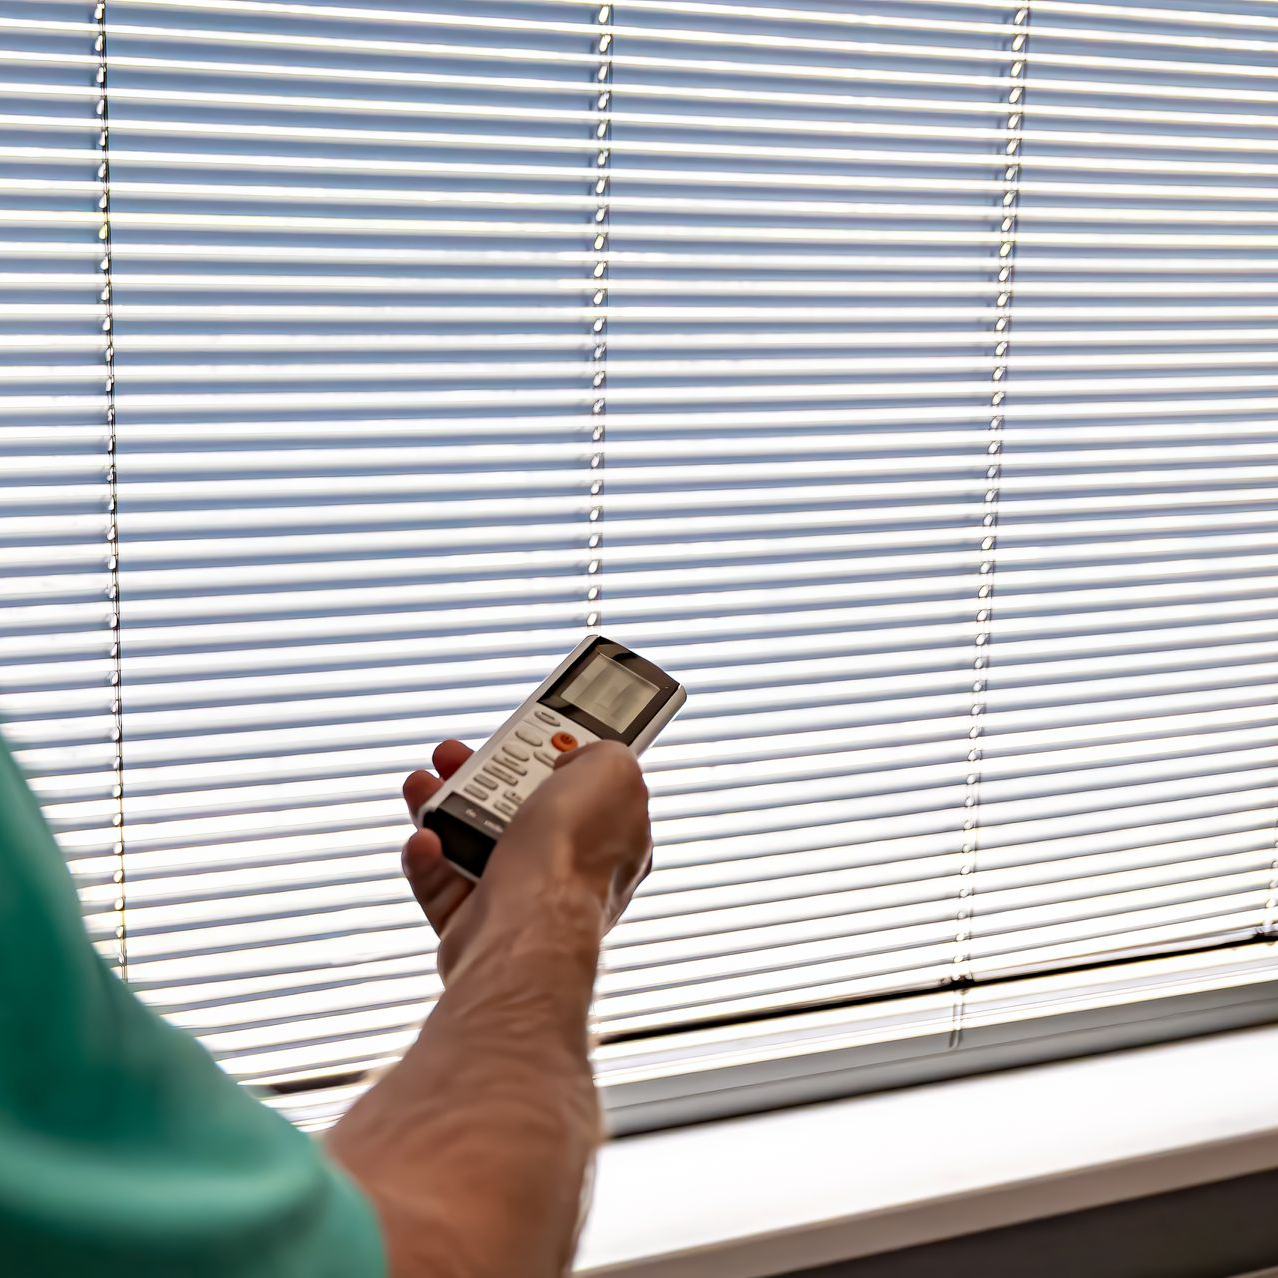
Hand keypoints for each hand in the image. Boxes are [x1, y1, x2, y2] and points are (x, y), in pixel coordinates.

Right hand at [401, 740, 652, 980]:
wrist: (527, 926)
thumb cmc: (574, 854)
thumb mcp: (615, 771)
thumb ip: (602, 753)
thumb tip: (576, 758)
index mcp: (612, 839)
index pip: (583, 790)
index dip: (551, 757)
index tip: (523, 736)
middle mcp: (568, 872)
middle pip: (517, 810)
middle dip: (480, 777)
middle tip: (453, 755)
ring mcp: (521, 900)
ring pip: (471, 843)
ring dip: (442, 808)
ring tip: (421, 786)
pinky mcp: (475, 925)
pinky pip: (443, 883)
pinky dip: (429, 858)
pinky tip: (426, 840)